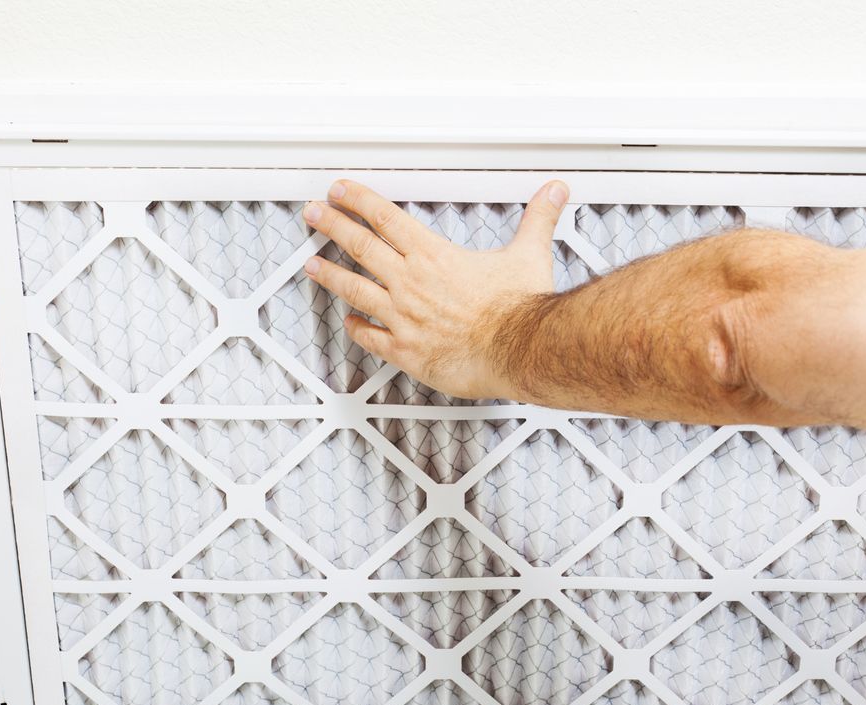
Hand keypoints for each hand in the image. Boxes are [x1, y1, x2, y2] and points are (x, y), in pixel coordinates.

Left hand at [302, 179, 569, 399]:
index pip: (385, 218)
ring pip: (354, 289)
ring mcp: (403, 317)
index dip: (357, 200)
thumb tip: (553, 193)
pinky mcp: (406, 350)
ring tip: (312, 265)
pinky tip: (349, 323)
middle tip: (313, 214)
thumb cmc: (520, 310)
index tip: (340, 191)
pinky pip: (371, 337)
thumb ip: (538, 220)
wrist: (518, 351)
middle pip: (359, 246)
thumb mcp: (529, 254)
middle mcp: (410, 283)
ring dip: (329, 274)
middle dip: (331, 226)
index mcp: (433, 255)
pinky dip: (356, 328)